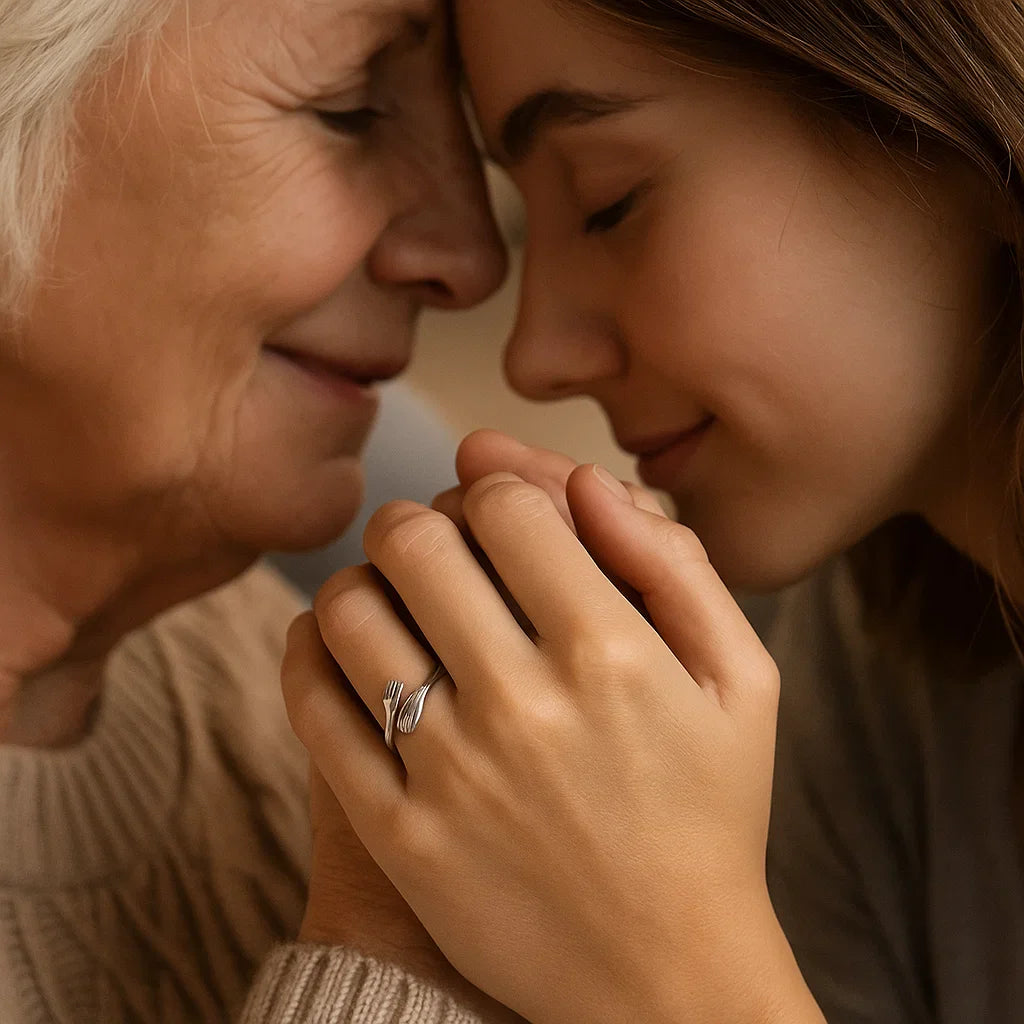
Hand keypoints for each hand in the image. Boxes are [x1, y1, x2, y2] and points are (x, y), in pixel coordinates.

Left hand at [285, 445, 821, 1023]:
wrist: (663, 978)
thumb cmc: (709, 814)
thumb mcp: (741, 681)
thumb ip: (674, 564)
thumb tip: (584, 480)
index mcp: (611, 651)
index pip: (503, 506)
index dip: (493, 490)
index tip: (497, 517)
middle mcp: (524, 702)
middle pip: (416, 540)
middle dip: (420, 521)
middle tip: (434, 545)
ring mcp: (451, 771)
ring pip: (350, 611)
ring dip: (362, 580)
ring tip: (389, 597)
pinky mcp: (399, 833)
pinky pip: (314, 707)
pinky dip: (308, 654)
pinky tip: (334, 646)